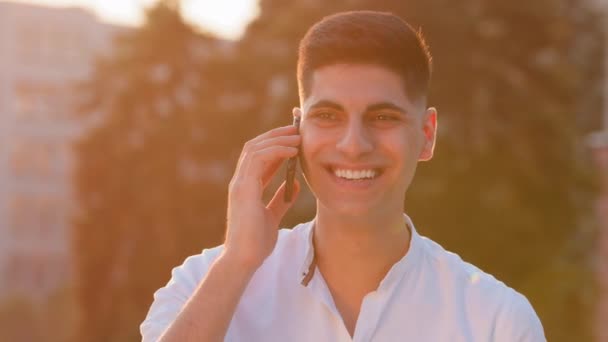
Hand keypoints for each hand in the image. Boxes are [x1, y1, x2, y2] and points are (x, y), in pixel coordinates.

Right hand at [224, 124, 301, 268]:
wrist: (245, 259)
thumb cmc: (256, 242)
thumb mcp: (273, 216)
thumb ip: (282, 199)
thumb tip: (296, 183)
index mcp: (246, 187)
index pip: (259, 157)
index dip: (275, 145)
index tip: (294, 139)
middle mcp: (240, 181)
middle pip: (255, 147)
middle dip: (276, 135)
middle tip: (296, 129)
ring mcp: (239, 184)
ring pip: (255, 149)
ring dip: (277, 139)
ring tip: (297, 137)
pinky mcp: (243, 188)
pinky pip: (258, 159)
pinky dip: (276, 151)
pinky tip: (292, 151)